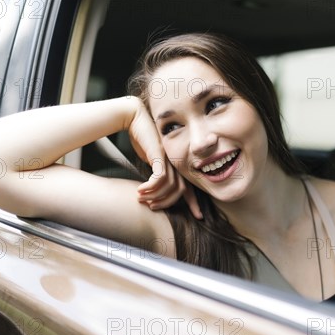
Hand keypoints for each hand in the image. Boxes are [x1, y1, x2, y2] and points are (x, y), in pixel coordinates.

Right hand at [129, 99, 202, 219]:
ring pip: (169, 186)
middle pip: (180, 190)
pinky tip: (141, 189)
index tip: (198, 216)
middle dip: (167, 203)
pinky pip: (160, 177)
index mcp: (178, 164)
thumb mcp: (153, 158)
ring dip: (154, 196)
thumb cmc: (143, 138)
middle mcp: (177, 162)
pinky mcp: (159, 154)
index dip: (194, 203)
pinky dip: (151, 186)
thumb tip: (156, 189)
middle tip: (153, 207)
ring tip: (141, 198)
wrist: (135, 118)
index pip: (190, 187)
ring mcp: (170, 158)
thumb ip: (158, 172)